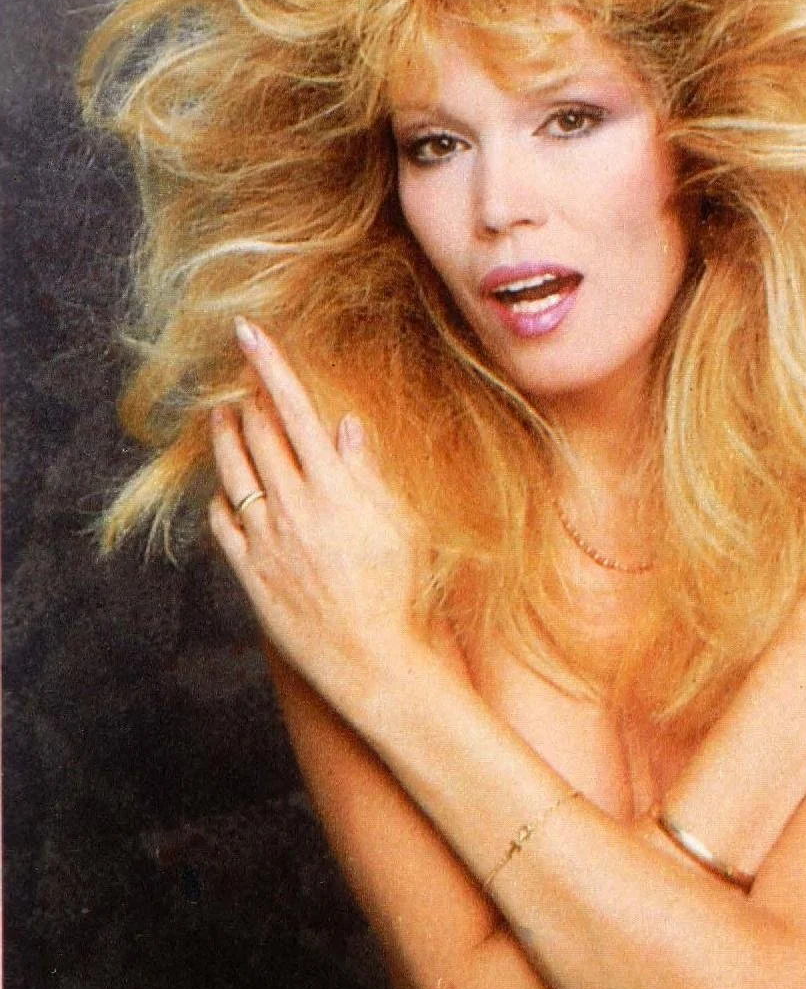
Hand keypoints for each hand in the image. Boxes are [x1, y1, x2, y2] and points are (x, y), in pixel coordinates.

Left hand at [208, 318, 420, 710]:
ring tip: (221, 413)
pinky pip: (223, 524)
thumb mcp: (402, 523)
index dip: (270, 365)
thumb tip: (346, 424)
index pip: (294, 409)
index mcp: (334, 487)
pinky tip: (225, 490)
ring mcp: (267, 540)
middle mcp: (293, 507)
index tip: (248, 330)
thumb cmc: (401, 591)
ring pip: (233, 472)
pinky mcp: (250, 574)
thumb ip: (368, 471)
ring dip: (225, 436)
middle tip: (240, 371)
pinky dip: (222, 499)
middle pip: (258, 433)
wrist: (374, 658)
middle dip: (247, 395)